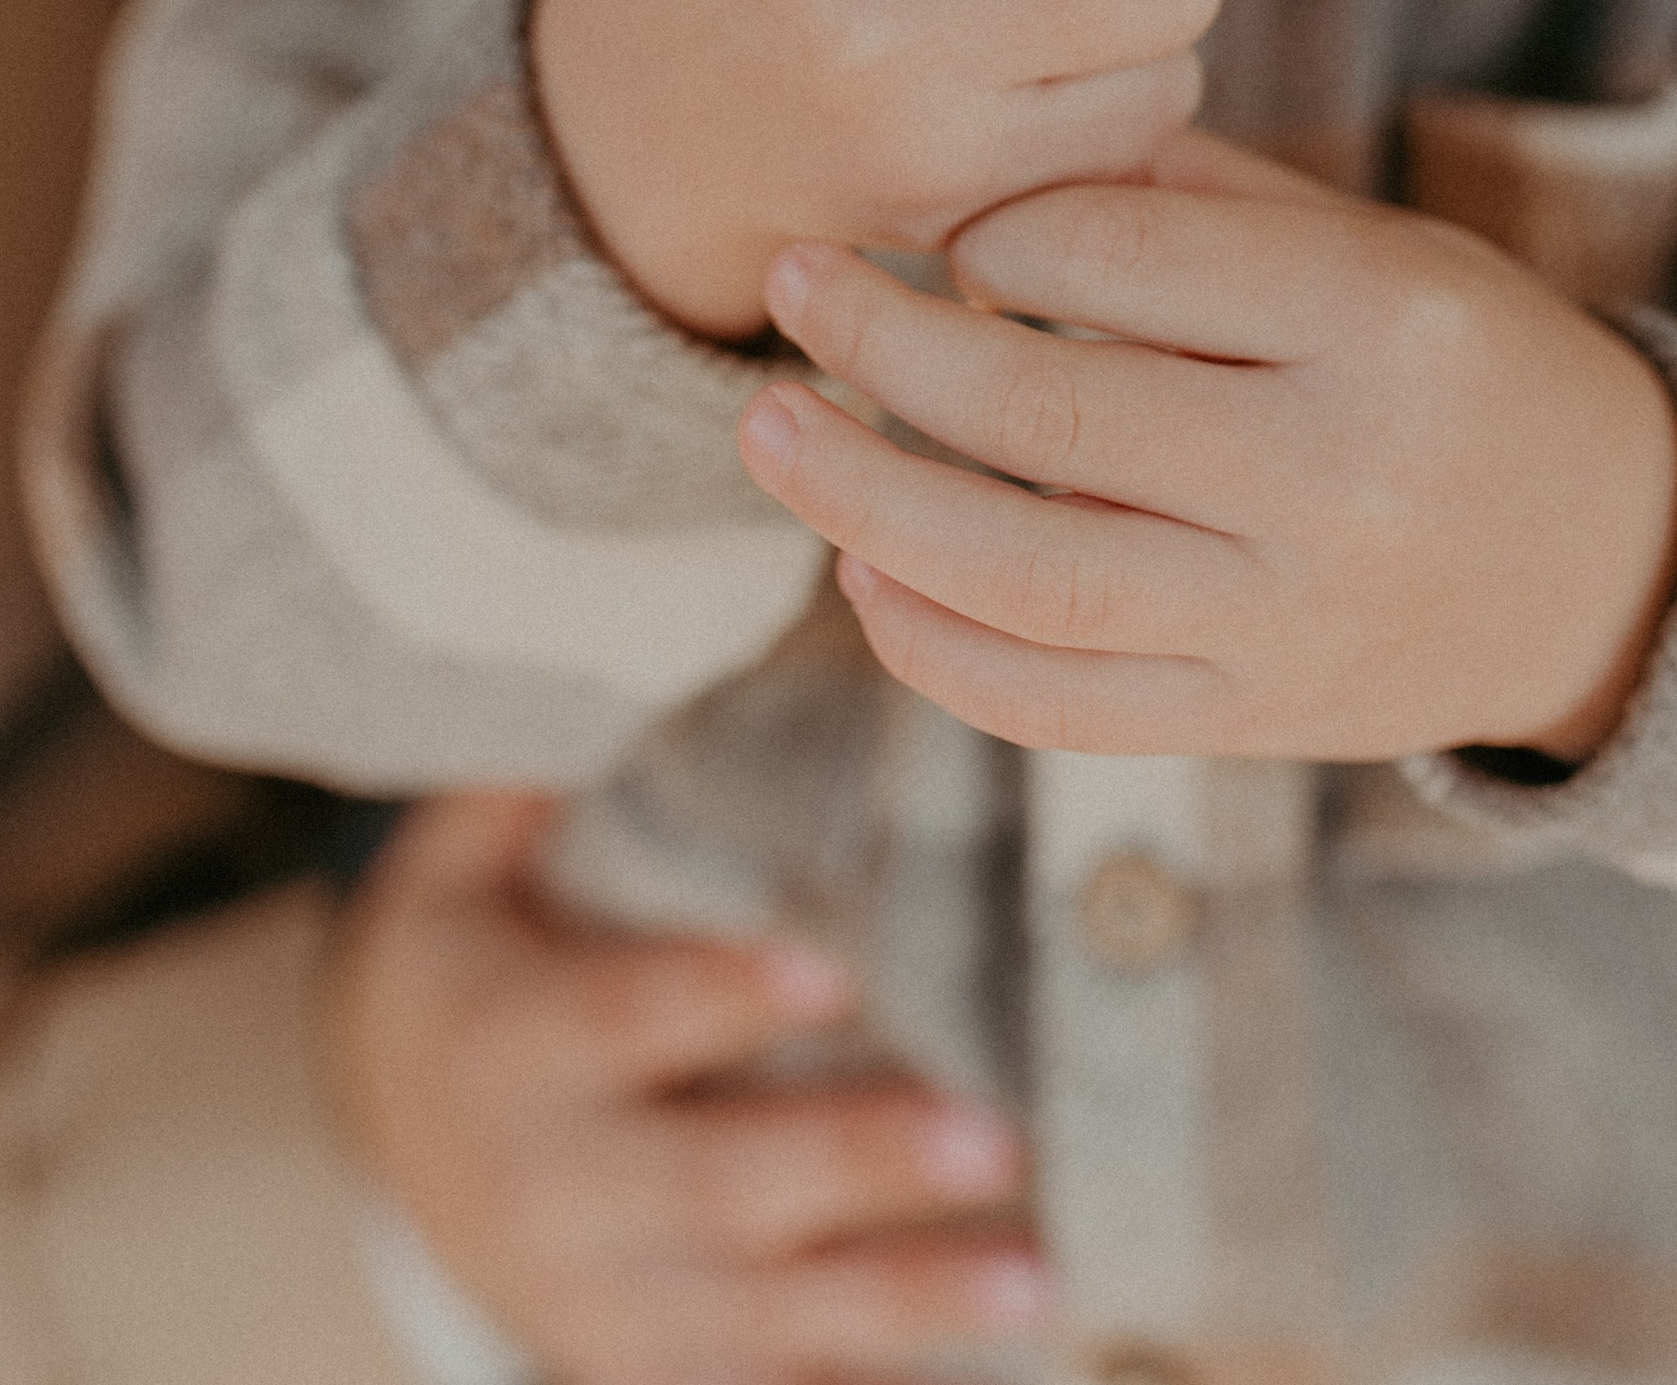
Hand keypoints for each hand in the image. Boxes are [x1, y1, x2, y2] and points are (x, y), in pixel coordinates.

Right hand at [326, 791, 1050, 1384]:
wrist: (381, 1135)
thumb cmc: (474, 950)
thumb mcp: (465, 858)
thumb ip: (554, 772)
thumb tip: (664, 624)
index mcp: (502, 1036)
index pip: (619, 1018)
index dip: (716, 998)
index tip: (831, 968)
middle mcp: (544, 1184)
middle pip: (708, 1183)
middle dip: (849, 1165)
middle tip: (991, 1135)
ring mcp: (595, 1295)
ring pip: (756, 1313)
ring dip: (900, 1297)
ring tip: (1038, 1280)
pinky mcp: (642, 1361)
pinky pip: (757, 1382)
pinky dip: (862, 1370)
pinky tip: (996, 1357)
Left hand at [737, 134, 1676, 765]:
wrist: (1615, 564)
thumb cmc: (1464, 364)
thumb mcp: (1372, 243)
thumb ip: (1193, 199)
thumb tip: (984, 159)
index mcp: (1380, 317)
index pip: (1125, 253)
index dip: (996, 224)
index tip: (935, 218)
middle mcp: (1339, 475)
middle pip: (1053, 412)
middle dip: (886, 346)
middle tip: (791, 284)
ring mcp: (1294, 620)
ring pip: (1029, 574)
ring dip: (868, 501)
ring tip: (771, 429)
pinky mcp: (1258, 725)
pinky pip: (1058, 706)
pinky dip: (935, 647)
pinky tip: (862, 573)